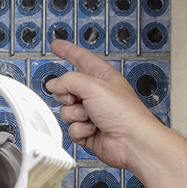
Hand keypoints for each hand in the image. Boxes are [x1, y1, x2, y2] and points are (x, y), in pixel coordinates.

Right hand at [44, 39, 168, 170]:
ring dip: (76, 115)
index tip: (57, 45)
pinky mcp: (88, 131)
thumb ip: (69, 80)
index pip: (81, 58)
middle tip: (78, 99)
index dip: (68, 50)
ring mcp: (92, 113)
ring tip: (91, 117)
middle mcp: (96, 94)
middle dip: (68, 96)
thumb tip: (54, 84)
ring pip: (66, 110)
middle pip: (67, 89)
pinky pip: (72, 128)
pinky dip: (80, 130)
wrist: (132, 141)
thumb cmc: (125, 113)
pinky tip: (93, 130)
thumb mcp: (93, 86)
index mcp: (102, 77)